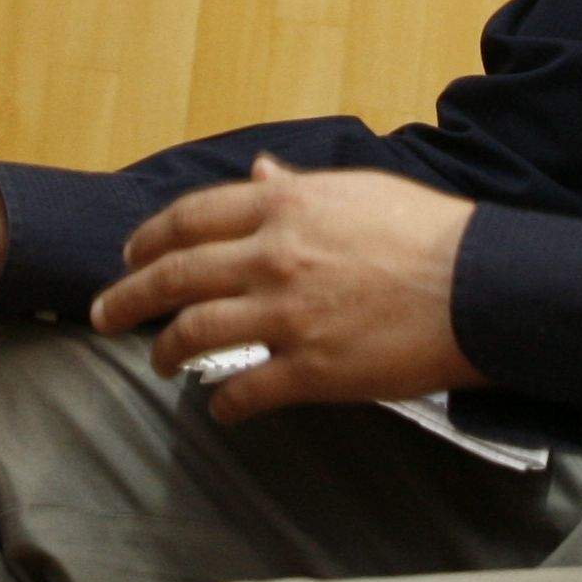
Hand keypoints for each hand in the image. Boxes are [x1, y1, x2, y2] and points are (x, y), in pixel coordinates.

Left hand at [90, 156, 479, 422]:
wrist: (478, 286)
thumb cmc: (425, 232)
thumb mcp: (355, 190)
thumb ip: (297, 187)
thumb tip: (259, 172)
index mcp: (283, 205)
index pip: (191, 218)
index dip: (149, 239)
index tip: (128, 256)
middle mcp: (273, 256)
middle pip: (175, 276)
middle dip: (129, 296)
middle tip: (103, 313)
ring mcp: (287, 315)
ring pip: (197, 333)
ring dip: (167, 350)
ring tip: (159, 362)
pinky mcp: (312, 369)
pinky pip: (247, 391)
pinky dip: (225, 403)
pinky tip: (220, 409)